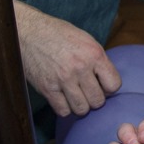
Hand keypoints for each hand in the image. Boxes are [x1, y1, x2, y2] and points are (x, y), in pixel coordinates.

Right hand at [13, 0, 120, 116]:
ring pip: (81, 109)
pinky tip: (63, 99)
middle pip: (98, 100)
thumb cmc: (59, 35)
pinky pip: (63, 110)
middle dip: (95, 99)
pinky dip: (65, 108)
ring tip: (76, 96)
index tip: (102, 85)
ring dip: (81, 105)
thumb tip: (107, 82)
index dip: (109, 88)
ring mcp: (63, 79)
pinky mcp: (47, 88)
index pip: (114, 85)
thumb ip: (99, 61)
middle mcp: (80, 67)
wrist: (29, 32)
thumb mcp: (86, 41)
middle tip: (88, 92)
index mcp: (94, 54)